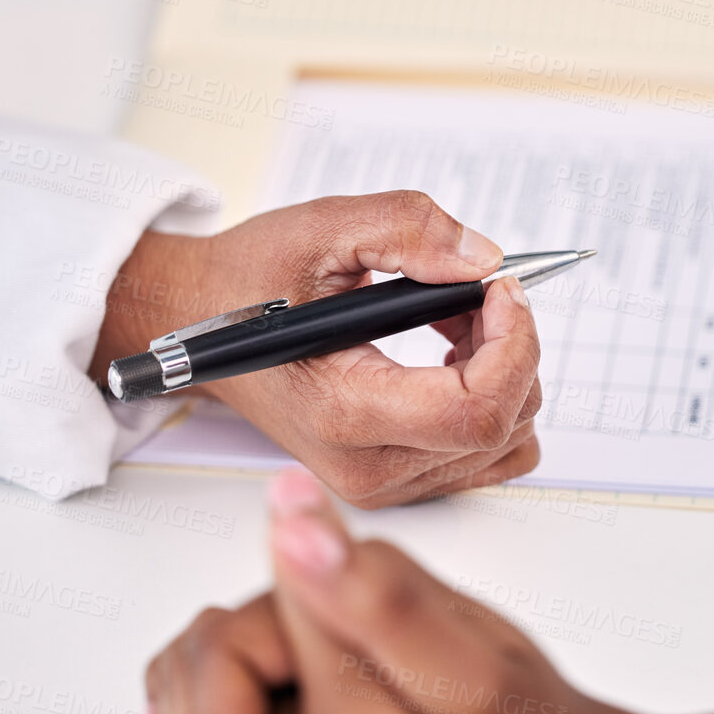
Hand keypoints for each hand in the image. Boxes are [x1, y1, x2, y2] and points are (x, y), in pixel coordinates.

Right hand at [93, 192, 542, 506]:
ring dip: (505, 373)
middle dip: (513, 348)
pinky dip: (491, 399)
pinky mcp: (397, 481)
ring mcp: (382, 483)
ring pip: (506, 443)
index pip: (474, 411)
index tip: (499, 289)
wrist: (200, 327)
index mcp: (342, 412)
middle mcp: (364, 466)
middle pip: (500, 427)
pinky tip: (451, 357)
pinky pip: (487, 453)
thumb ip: (406, 230)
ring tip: (454, 322)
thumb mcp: (320, 230)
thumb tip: (482, 261)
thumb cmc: (250, 284)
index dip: (513, 345)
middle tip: (476, 292)